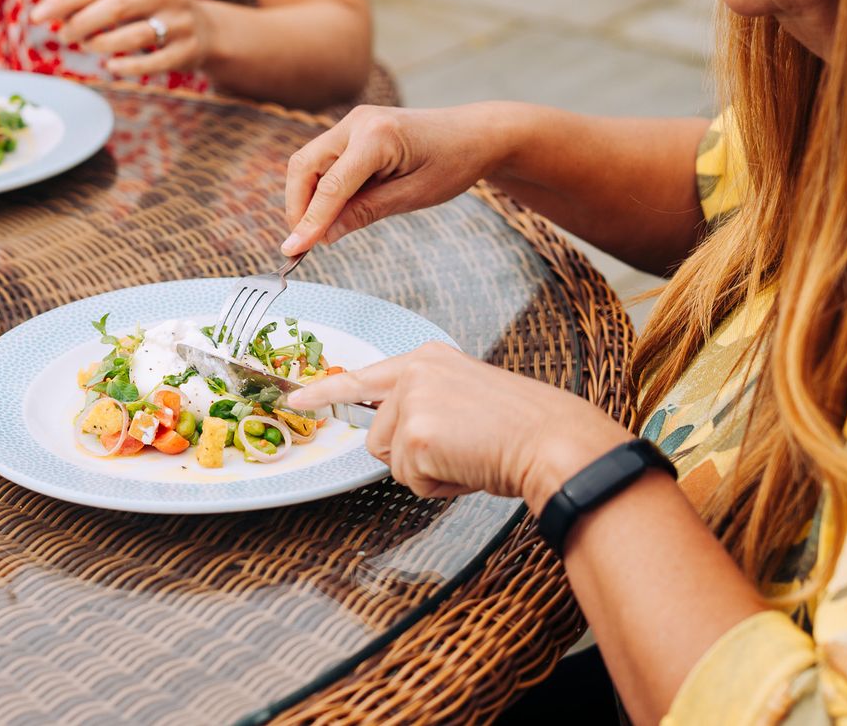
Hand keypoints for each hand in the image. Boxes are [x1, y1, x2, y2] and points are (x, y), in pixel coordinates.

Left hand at [29, 0, 212, 76]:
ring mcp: (180, 22)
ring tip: (87, 46)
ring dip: (101, 43)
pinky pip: (153, 61)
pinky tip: (111, 66)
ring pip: (133, 34)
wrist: (207, 30)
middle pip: (114, 7)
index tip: (38, 16)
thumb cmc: (155, 11)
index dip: (65, 1)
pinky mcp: (187, 50)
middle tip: (64, 36)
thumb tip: (55, 11)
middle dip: (81, 23)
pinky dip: (128, 65)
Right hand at [282, 103, 502, 255]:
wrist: (474, 134)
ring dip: (305, 198)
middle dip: (298, 207)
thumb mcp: (413, 196)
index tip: (293, 250)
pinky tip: (332, 211)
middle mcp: (357, 122)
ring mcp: (352, 122)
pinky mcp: (352, 129)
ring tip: (319, 230)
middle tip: (304, 243)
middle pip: (304, 166)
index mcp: (377, 136)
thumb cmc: (453, 163)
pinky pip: (323, 160)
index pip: (330, 186)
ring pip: (308, 162)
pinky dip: (319, 187)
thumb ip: (365, 213)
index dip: (309, 221)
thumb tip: (324, 236)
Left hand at [285, 342, 630, 508]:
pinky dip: (438, 486)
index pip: (364, 378)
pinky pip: (410, 480)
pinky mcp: (415, 434)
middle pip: (377, 436)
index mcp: (428, 360)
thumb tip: (397, 441)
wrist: (551, 440)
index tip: (295, 400)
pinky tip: (467, 466)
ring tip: (467, 455)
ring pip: (390, 460)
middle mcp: (414, 372)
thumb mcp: (465, 399)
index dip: (325, 393)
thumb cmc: (520, 428)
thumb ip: (427, 406)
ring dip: (425, 472)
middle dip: (409, 457)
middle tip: (458, 450)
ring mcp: (412, 401)